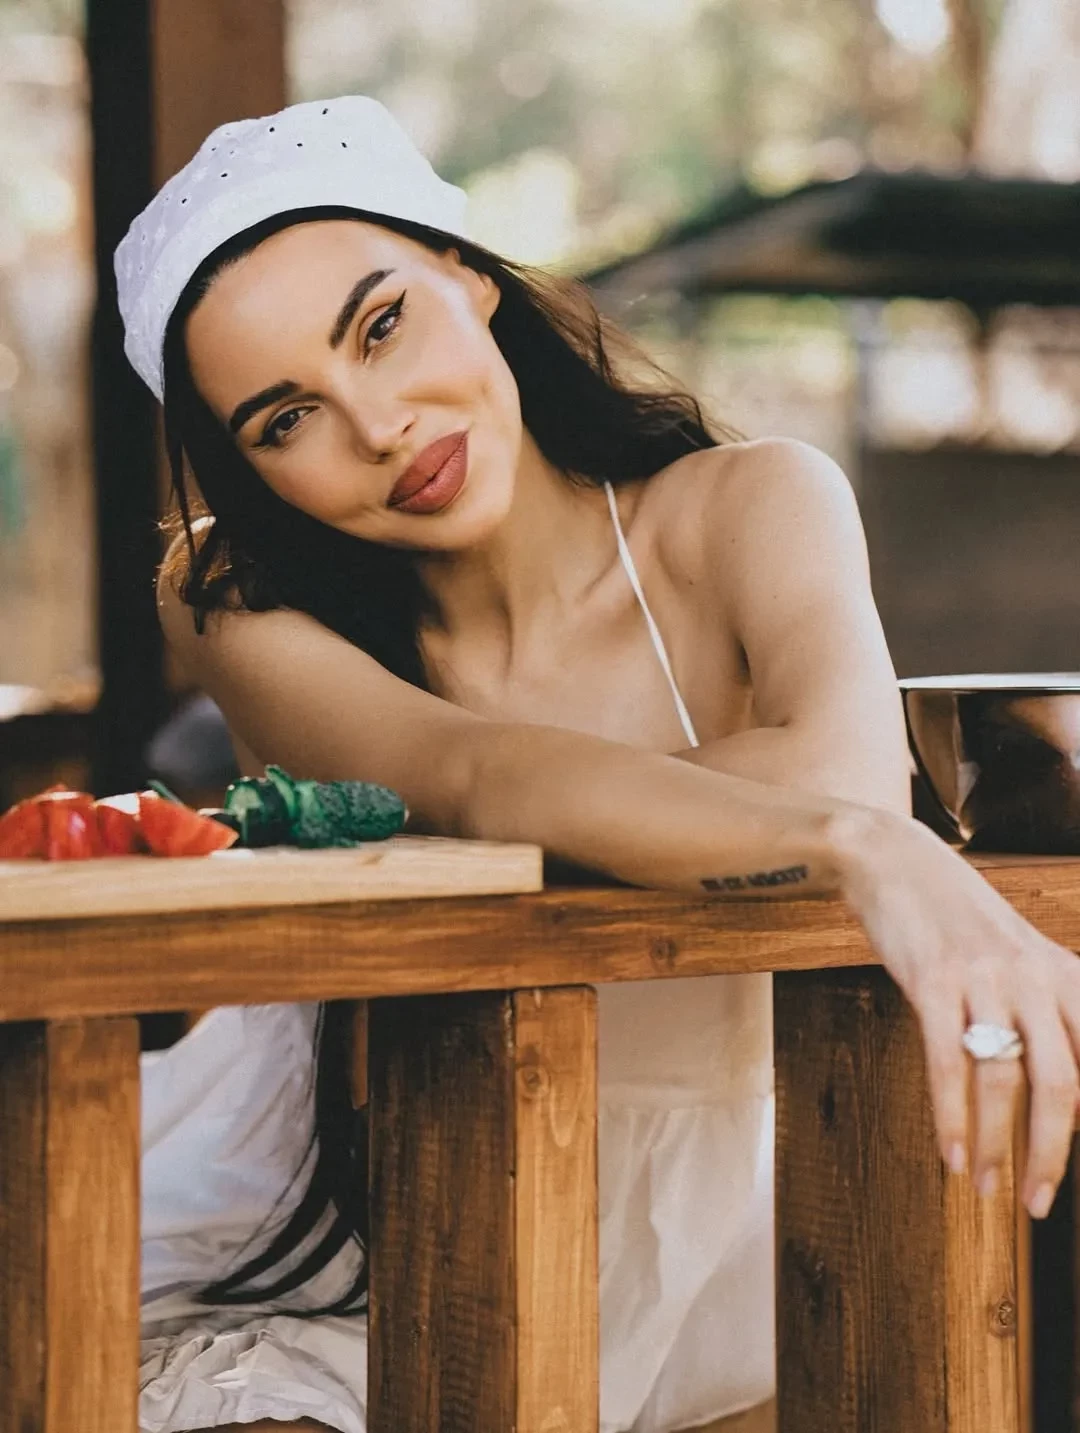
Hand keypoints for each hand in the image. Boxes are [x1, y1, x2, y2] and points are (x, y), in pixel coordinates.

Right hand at [841, 812, 1079, 1217]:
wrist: (894, 860)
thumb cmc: (957, 919)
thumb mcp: (1019, 960)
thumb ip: (1048, 1020)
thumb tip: (1068, 1104)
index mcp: (1066, 974)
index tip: (1075, 1171)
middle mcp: (1034, 976)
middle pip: (1062, 1083)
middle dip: (1052, 1153)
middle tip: (1038, 1201)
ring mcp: (983, 977)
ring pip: (1002, 1080)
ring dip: (995, 1145)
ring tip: (984, 1185)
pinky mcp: (933, 980)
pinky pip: (947, 1063)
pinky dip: (950, 1118)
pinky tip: (949, 1153)